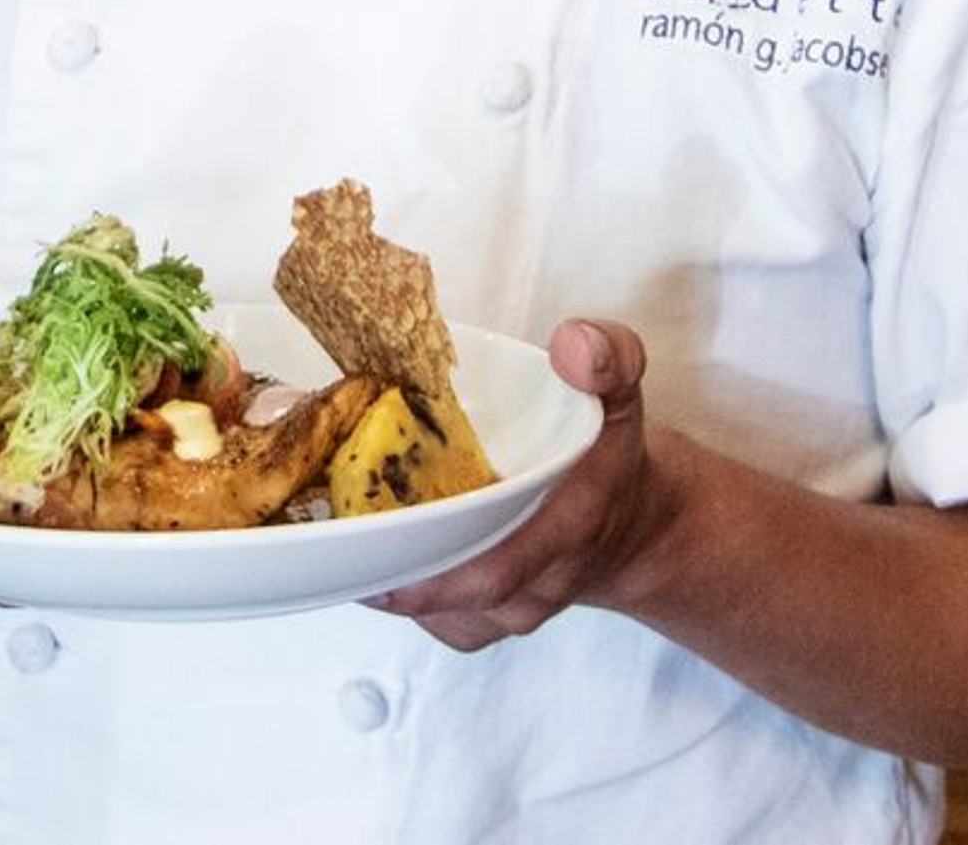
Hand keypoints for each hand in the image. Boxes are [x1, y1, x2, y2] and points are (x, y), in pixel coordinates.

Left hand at [367, 318, 675, 651]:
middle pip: (449, 597)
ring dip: (386, 576)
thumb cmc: (610, 458)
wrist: (635, 526)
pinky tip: (369, 546)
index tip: (373, 545)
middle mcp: (536, 585)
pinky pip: (432, 617)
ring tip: (340, 529)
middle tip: (333, 528)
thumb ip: (608, 356)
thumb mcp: (621, 394)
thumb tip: (570, 345)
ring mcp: (508, 613)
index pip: (497, 570)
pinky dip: (397, 587)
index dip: (434, 570)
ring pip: (433, 612)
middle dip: (388, 565)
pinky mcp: (485, 622)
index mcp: (567, 528)